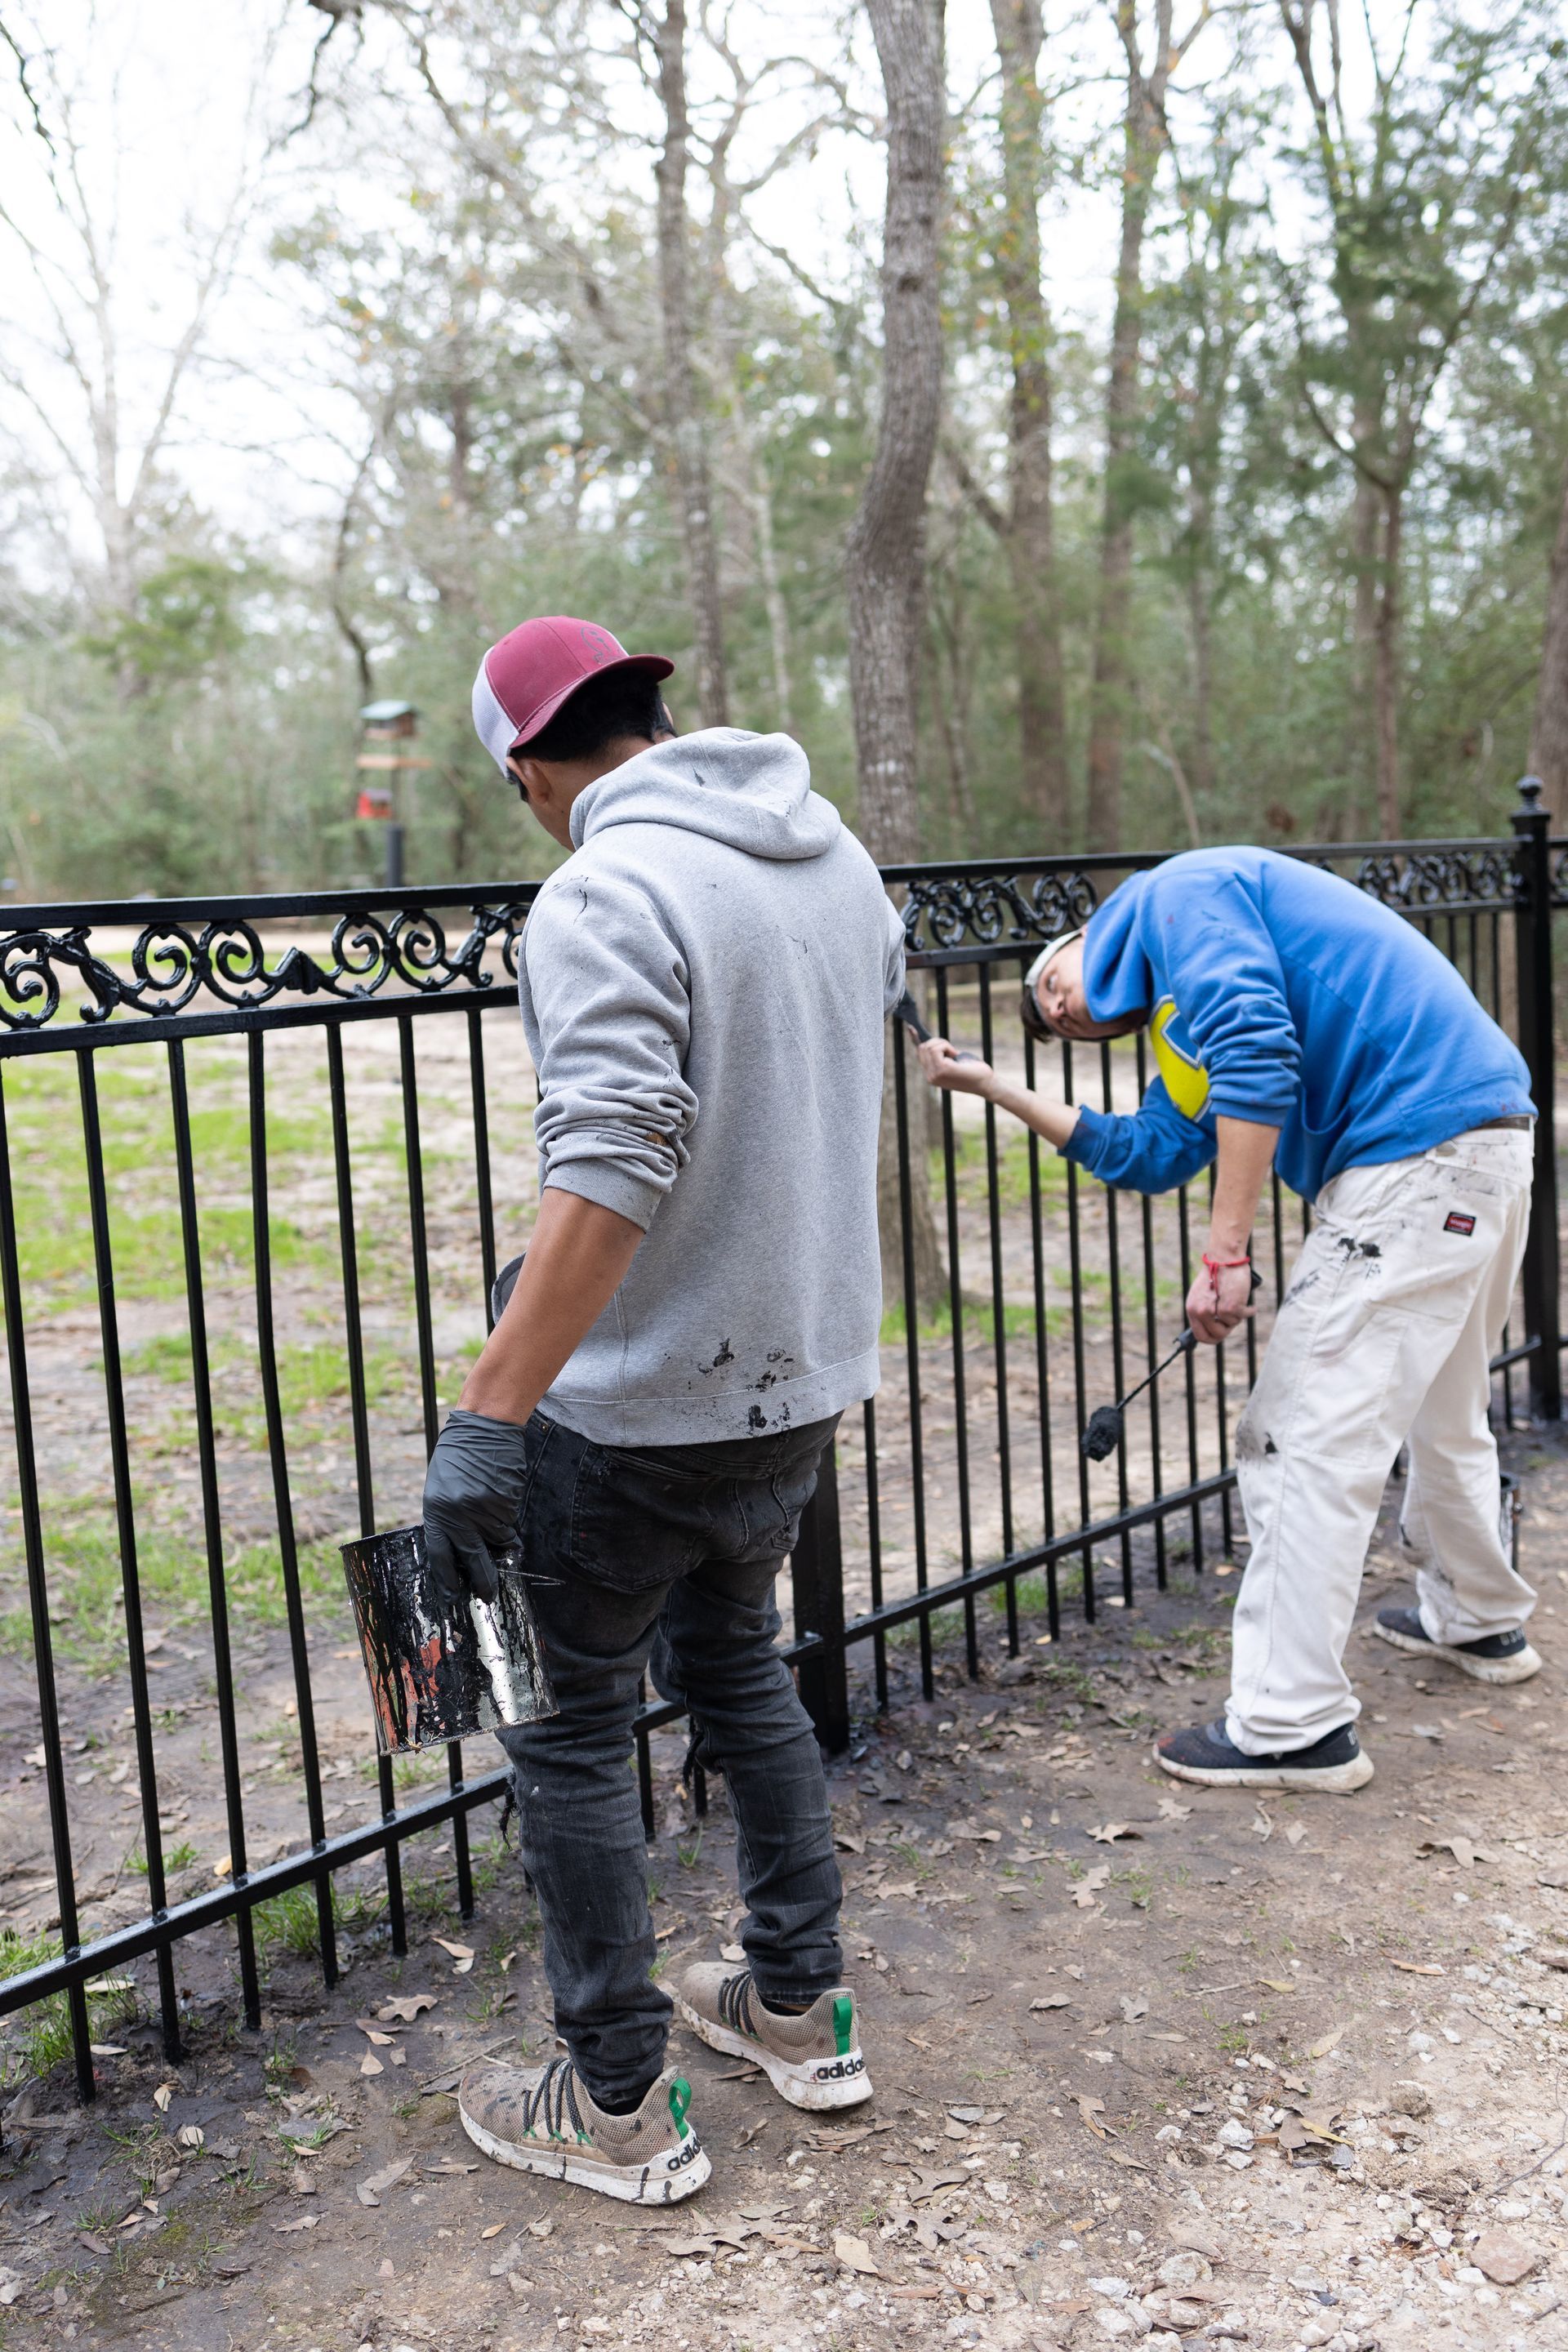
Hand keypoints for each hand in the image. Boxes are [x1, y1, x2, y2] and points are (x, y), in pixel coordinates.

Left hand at [422, 1409, 532, 1604]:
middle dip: (483, 1582)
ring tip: (490, 1509)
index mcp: (437, 1511)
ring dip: (498, 1536)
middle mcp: (460, 1514)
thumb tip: (460, 1550)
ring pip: (497, 1540)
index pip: (440, 1556)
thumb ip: (446, 1519)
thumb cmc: (457, 1457)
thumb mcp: (440, 1490)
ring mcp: (485, 1509)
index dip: (447, 1582)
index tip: (452, 1598)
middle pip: (473, 1559)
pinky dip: (506, 1517)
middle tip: (488, 1597)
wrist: (483, 1428)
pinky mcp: (506, 1502)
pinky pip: (509, 1522)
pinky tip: (499, 1494)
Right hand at [918, 1037, 994, 1097]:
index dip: (915, 1039)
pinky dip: (946, 1046)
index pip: (919, 1054)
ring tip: (955, 1054)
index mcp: (932, 1076)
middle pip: (923, 1047)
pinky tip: (955, 1055)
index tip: (911, 1027)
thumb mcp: (954, 1063)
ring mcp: (934, 1074)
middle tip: (952, 1050)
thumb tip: (933, 1042)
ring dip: (943, 1044)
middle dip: (937, 1042)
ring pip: (929, 1046)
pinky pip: (937, 1048)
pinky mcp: (942, 1070)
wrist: (985, 1084)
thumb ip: (942, 1057)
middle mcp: (930, 1077)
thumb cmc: (973, 1073)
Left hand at [1186, 1256, 1254, 1344]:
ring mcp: (1215, 1311)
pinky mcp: (1231, 1307)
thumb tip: (1215, 1325)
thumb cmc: (1217, 1274)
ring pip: (1231, 1326)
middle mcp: (1201, 1312)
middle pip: (1216, 1336)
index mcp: (1192, 1309)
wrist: (1224, 1258)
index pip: (1200, 1335)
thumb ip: (1205, 1310)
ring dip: (1238, 1317)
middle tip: (1233, 1319)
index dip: (1213, 1337)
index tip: (1222, 1333)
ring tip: (1239, 1303)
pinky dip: (1249, 1311)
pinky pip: (1243, 1317)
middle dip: (1226, 1330)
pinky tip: (1250, 1306)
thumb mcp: (1204, 1294)